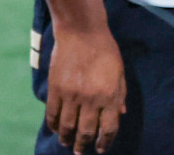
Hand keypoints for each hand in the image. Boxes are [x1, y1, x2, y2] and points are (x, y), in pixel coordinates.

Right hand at [46, 27, 126, 153]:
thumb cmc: (105, 49)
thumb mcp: (119, 72)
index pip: (108, 129)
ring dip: (67, 138)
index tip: (100, 149)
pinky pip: (53, 113)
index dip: (104, 142)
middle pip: (86, 131)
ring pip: (67, 126)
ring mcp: (72, 95)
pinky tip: (56, 129)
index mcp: (110, 96)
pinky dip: (53, 124)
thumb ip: (120, 95)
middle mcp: (91, 99)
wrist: (81, 30)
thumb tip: (121, 115)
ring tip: (66, 143)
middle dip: (83, 145)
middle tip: (80, 152)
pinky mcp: (56, 88)